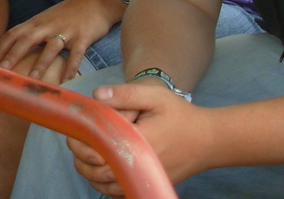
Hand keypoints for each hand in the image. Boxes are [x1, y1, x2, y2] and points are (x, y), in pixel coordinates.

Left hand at [0, 0, 117, 80]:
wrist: (97, 1)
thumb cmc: (70, 13)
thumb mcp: (47, 19)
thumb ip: (33, 32)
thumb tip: (15, 50)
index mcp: (37, 22)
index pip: (13, 33)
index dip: (0, 47)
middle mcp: (48, 25)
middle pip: (27, 39)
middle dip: (13, 55)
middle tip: (2, 71)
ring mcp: (66, 31)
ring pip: (50, 47)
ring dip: (41, 63)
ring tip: (32, 79)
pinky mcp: (83, 37)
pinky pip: (76, 54)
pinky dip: (71, 67)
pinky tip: (67, 80)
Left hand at [67, 82, 213, 194]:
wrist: (209, 140)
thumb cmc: (180, 116)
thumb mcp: (155, 96)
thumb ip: (125, 94)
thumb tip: (97, 96)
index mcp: (138, 142)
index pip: (99, 151)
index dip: (80, 144)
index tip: (74, 132)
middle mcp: (140, 166)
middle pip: (98, 174)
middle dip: (82, 159)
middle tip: (77, 142)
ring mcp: (145, 180)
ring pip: (107, 187)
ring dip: (91, 174)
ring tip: (85, 156)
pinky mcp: (149, 185)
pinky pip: (121, 193)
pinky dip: (106, 186)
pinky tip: (102, 170)